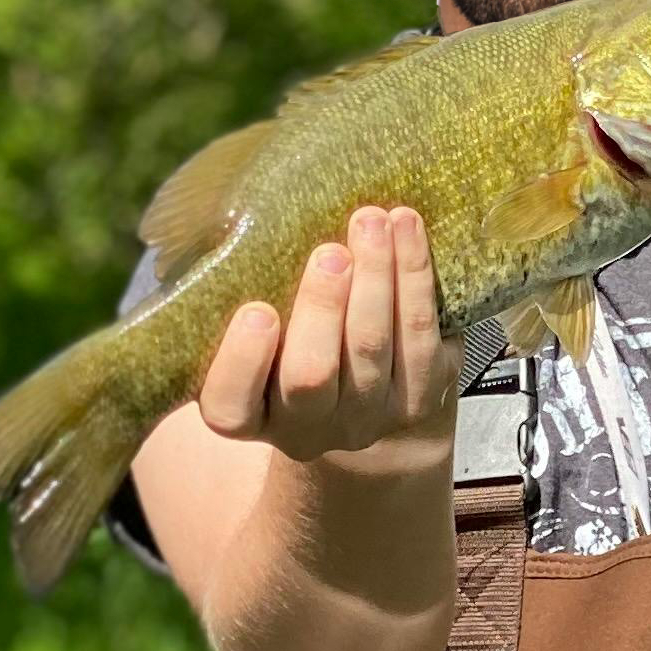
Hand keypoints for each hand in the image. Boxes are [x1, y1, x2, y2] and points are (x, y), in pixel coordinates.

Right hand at [198, 203, 458, 460]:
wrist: (363, 386)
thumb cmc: (287, 338)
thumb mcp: (250, 330)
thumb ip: (241, 296)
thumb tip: (244, 221)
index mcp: (248, 414)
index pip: (230, 406)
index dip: (243, 361)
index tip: (257, 311)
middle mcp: (305, 428)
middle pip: (311, 375)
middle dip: (322, 308)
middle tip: (331, 253)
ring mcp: (366, 418)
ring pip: (372, 348)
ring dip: (376, 277)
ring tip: (372, 222)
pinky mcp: (418, 400)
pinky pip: (420, 338)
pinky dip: (414, 277)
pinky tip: (406, 228)